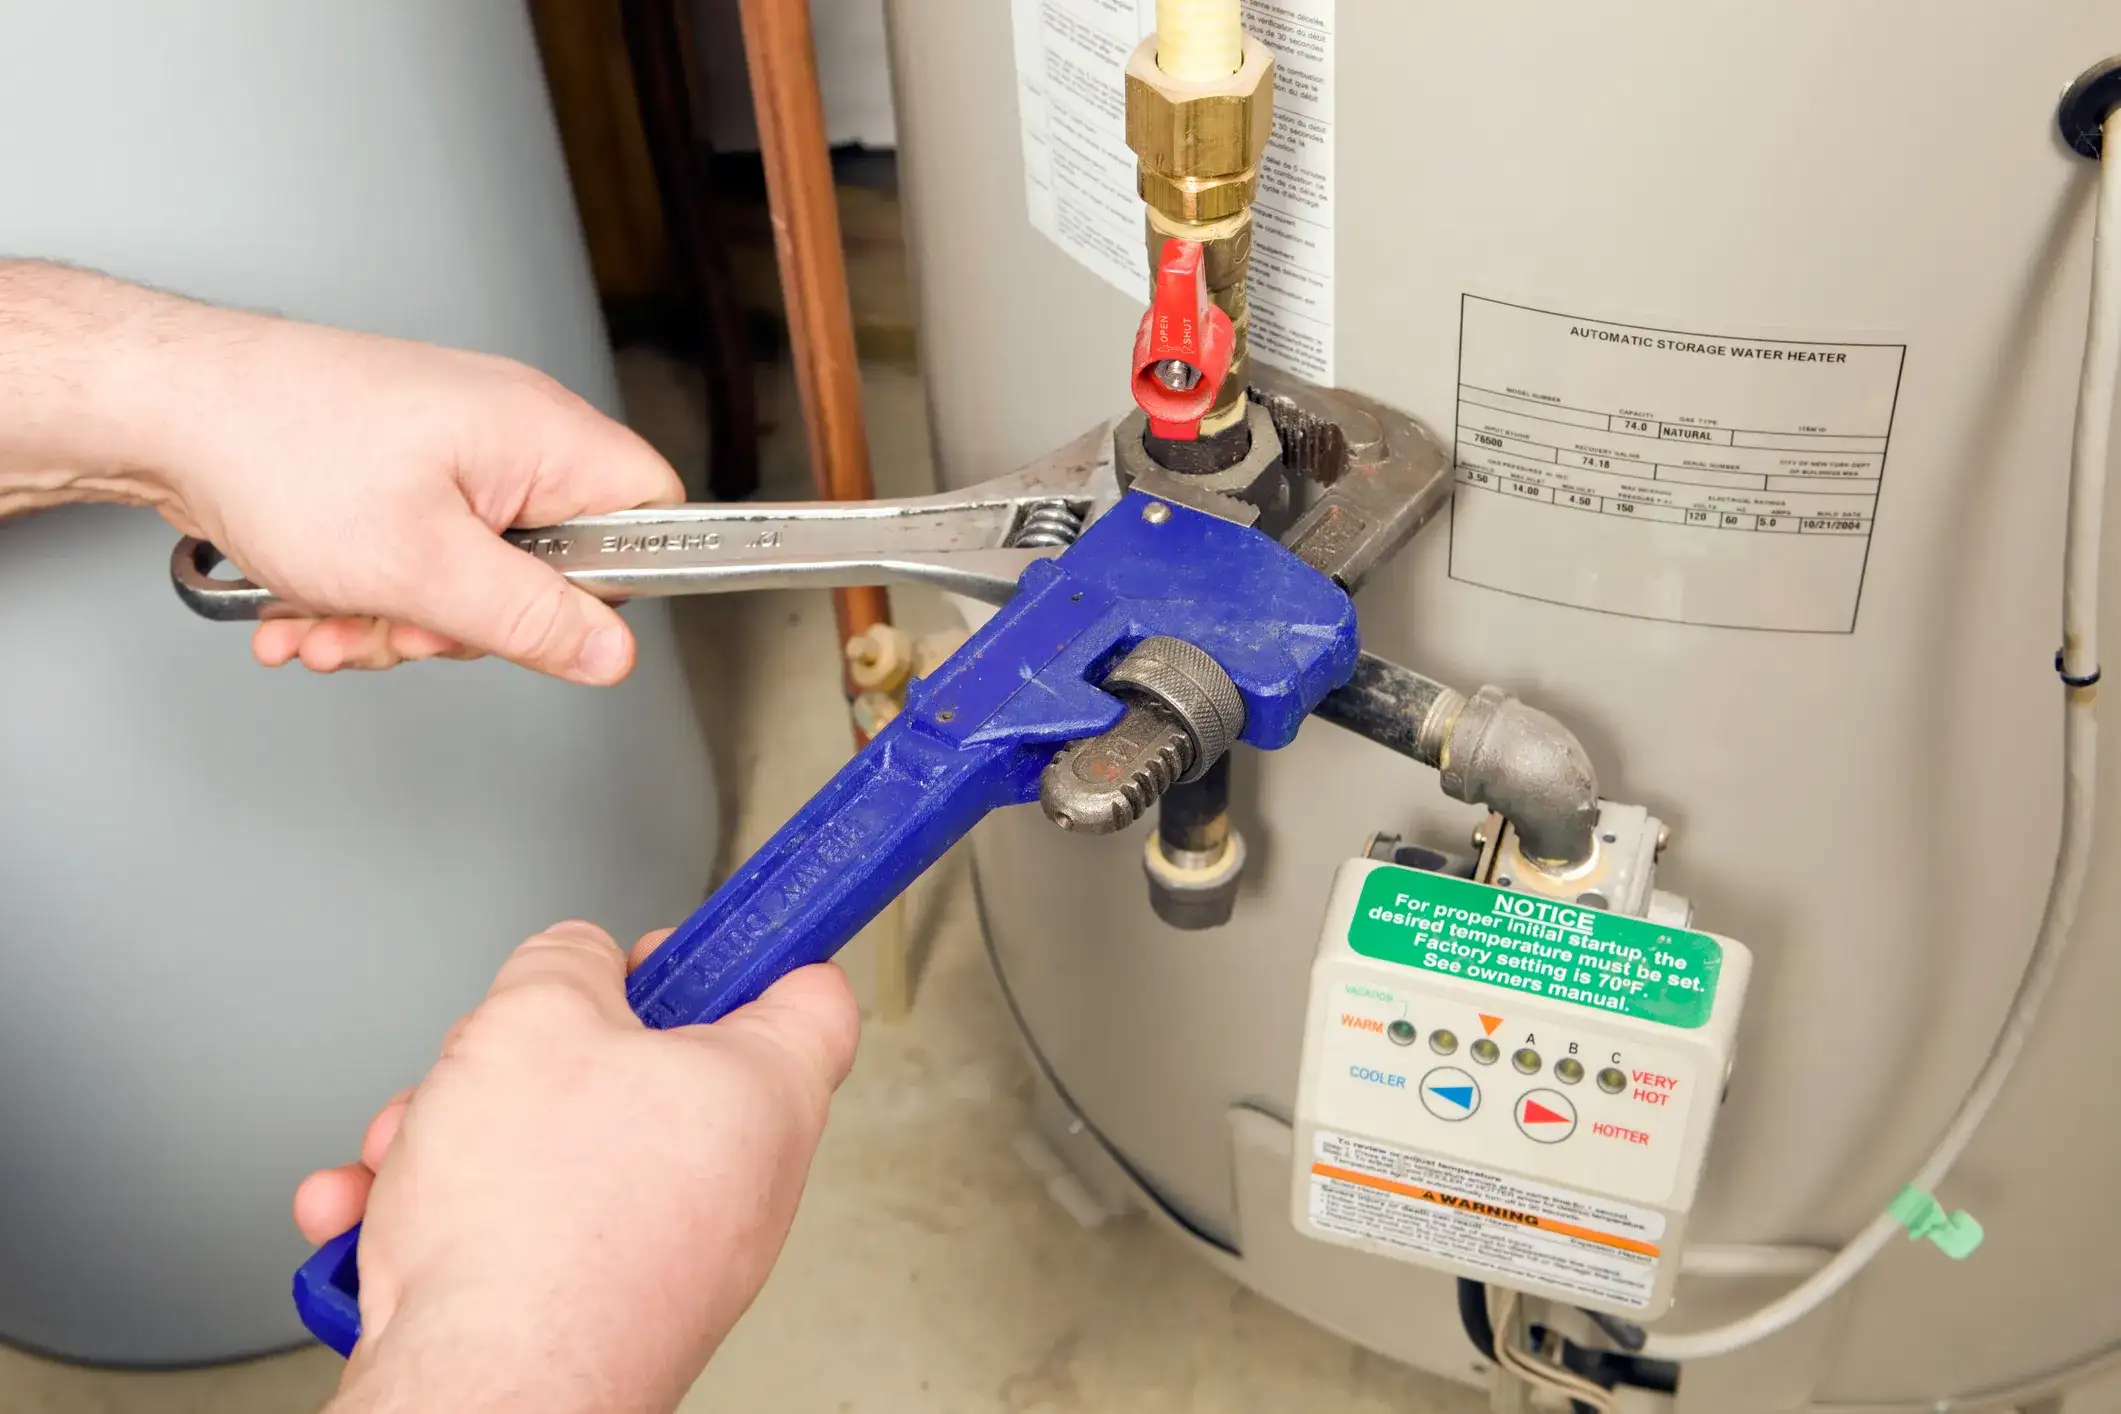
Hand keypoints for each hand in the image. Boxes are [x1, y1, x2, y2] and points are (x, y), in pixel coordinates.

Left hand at [0, 262, 681, 681]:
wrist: (163, 405)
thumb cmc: (278, 450)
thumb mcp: (422, 567)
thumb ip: (532, 620)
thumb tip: (612, 654)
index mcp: (541, 436)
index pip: (651, 511)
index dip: (619, 583)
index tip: (558, 624)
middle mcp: (508, 433)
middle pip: (553, 564)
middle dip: (472, 620)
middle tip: (411, 621)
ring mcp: (452, 450)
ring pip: (474, 572)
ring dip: (401, 616)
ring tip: (333, 617)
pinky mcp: (400, 469)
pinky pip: (420, 555)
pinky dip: (368, 592)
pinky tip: (312, 605)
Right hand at [293, 924, 859, 1413]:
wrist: (481, 1399)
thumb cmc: (536, 1234)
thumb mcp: (536, 1018)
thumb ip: (564, 961)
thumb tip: (573, 962)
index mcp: (764, 1094)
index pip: (807, 991)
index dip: (746, 945)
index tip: (700, 932)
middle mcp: (736, 1183)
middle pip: (647, 1067)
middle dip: (538, 1053)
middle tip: (494, 1056)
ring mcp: (668, 1255)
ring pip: (561, 1147)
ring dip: (464, 1133)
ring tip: (413, 1151)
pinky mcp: (594, 1311)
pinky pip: (520, 1227)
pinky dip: (443, 1214)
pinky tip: (379, 1216)